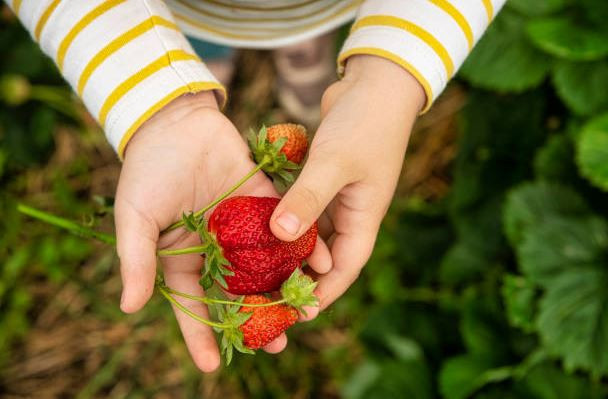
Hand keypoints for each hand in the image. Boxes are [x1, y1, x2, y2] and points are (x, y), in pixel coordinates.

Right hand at [114, 92, 331, 370]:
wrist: (176, 121)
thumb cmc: (148, 170)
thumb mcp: (136, 218)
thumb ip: (138, 260)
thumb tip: (131, 307)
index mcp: (183, 259)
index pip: (194, 305)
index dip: (201, 335)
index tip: (212, 365)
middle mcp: (217, 249)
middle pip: (239, 294)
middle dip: (257, 320)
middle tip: (279, 343)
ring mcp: (243, 227)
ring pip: (269, 267)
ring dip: (288, 289)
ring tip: (308, 313)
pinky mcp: (265, 201)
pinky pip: (287, 229)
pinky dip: (305, 246)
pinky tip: (322, 264)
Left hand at [269, 55, 425, 317]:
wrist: (375, 84)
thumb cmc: (364, 123)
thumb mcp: (335, 162)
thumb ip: (308, 198)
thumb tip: (280, 236)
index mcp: (364, 218)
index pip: (345, 269)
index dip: (321, 295)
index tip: (294, 316)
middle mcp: (351, 214)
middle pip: (325, 259)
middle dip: (300, 280)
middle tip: (266, 297)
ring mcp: (337, 197)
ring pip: (310, 235)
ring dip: (288, 251)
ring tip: (256, 271)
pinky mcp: (322, 181)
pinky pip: (301, 209)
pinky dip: (284, 220)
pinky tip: (257, 228)